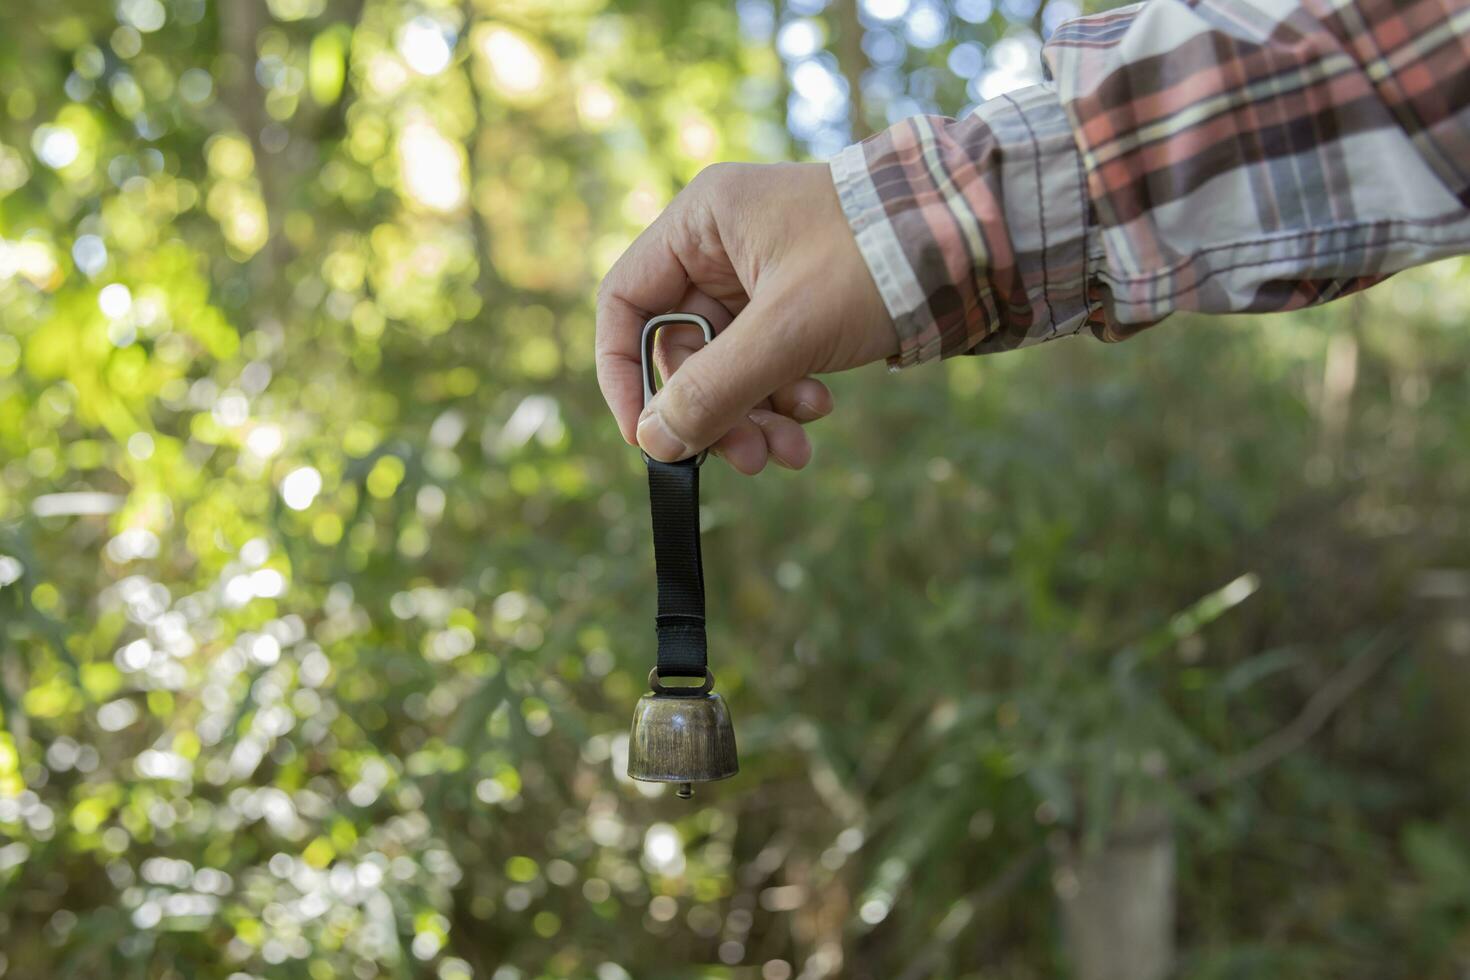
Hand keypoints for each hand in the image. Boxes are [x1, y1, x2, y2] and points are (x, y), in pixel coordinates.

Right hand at [595, 161, 894, 473]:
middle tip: (748, 458)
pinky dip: (786, 398)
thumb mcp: (788, 331)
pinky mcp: (799, 302)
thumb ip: (714, 388)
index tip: (646, 433)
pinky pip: (769, 361)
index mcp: (701, 221)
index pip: (626, 302)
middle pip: (682, 348)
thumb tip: (653, 441)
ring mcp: (763, 274)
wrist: (977, 243)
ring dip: (754, 415)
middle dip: (714, 410)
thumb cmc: (876, 261)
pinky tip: (819, 414)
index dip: (625, 373)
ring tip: (792, 452)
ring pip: (729, 364)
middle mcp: (723, 243)